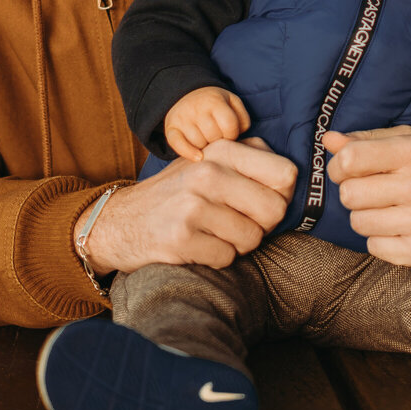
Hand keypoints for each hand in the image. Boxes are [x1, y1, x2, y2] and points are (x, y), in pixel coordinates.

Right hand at [80, 137, 295, 274]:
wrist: (119, 221)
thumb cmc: (177, 193)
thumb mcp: (208, 161)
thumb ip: (249, 159)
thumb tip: (291, 177)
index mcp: (221, 150)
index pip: (286, 174)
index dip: (280, 195)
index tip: (259, 201)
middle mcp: (208, 173)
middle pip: (274, 210)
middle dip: (261, 225)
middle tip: (237, 223)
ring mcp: (192, 206)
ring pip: (252, 238)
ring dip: (237, 244)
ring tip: (213, 233)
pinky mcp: (180, 238)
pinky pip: (226, 258)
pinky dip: (217, 258)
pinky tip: (198, 246)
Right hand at [165, 86, 250, 160]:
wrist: (187, 95)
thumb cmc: (215, 104)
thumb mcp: (232, 102)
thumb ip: (242, 117)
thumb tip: (240, 133)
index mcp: (214, 101)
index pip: (229, 126)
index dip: (232, 134)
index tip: (229, 133)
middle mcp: (197, 108)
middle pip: (214, 137)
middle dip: (218, 140)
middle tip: (217, 137)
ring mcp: (182, 118)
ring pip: (199, 144)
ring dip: (206, 147)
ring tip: (207, 140)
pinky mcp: (171, 128)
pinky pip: (178, 145)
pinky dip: (188, 153)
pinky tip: (198, 157)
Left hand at [323, 125, 410, 269]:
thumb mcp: (409, 143)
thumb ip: (366, 139)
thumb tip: (328, 140)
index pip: (349, 160)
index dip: (339, 166)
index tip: (346, 170)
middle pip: (349, 194)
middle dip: (352, 193)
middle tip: (369, 192)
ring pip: (358, 222)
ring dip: (365, 217)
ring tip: (386, 210)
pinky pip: (373, 246)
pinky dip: (380, 238)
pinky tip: (398, 228)